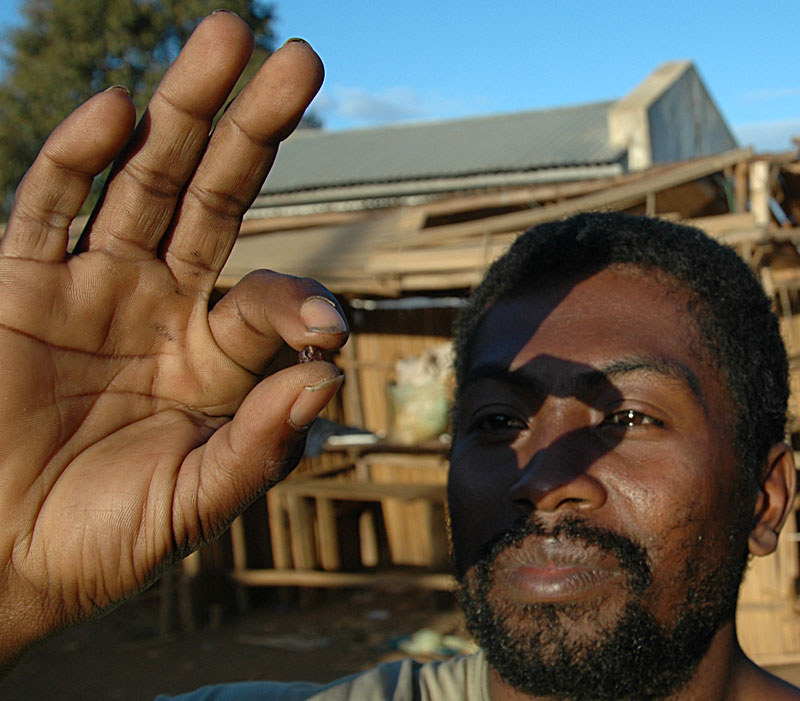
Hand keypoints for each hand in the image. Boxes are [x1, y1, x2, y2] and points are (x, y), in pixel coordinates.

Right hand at [0, 11, 344, 666]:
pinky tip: (118, 108)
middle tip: (302, 59)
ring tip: (229, 37)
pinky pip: (49, 207)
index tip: (326, 333)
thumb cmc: (98, 537)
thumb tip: (327, 376)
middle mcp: (158, 304)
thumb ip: (261, 443)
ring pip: (144, 178)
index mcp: (211, 357)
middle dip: (255, 130)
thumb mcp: (194, 498)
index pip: (268, 298)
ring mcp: (91, 286)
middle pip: (216, 198)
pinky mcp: (19, 284)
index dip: (301, 304)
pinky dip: (78, 158)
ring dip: (183, 109)